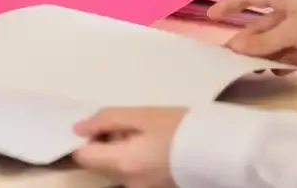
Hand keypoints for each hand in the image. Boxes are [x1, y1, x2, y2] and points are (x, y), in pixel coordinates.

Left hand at [71, 107, 185, 187]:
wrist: (217, 148)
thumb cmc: (180, 127)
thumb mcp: (141, 115)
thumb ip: (106, 120)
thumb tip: (78, 129)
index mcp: (121, 164)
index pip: (82, 158)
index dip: (82, 140)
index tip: (97, 125)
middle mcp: (128, 183)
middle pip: (98, 164)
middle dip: (103, 144)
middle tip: (126, 124)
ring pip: (115, 168)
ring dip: (118, 150)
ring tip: (142, 132)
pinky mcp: (153, 187)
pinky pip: (131, 173)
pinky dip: (132, 158)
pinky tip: (151, 144)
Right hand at [211, 0, 296, 66]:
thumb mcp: (289, 31)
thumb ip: (262, 41)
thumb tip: (233, 46)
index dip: (231, 4)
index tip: (212, 16)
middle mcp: (289, 13)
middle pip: (261, 25)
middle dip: (246, 39)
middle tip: (229, 56)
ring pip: (272, 43)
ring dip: (261, 54)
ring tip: (249, 68)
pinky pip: (287, 56)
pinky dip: (279, 64)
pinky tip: (272, 72)